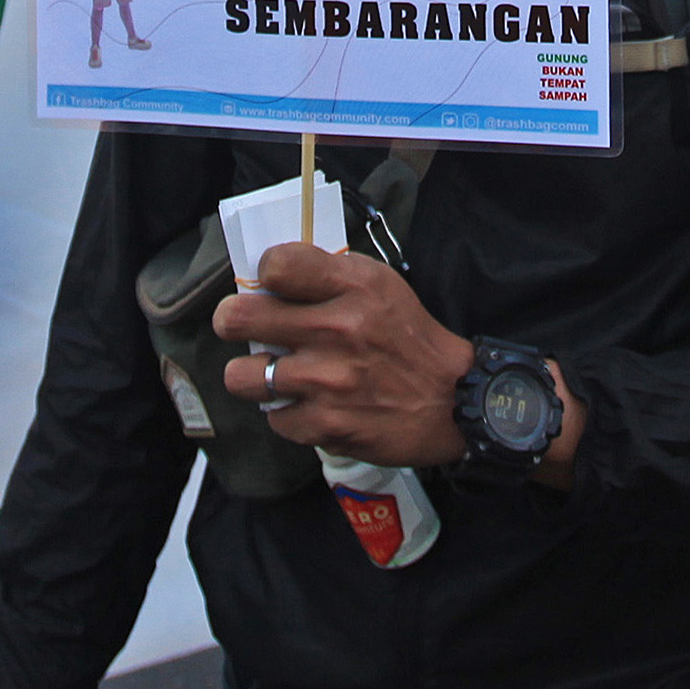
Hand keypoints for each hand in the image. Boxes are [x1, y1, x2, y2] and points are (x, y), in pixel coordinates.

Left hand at [217, 244, 475, 467]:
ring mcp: (327, 380)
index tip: (273, 286)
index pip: (276, 264)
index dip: (266, 273)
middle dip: (235, 322)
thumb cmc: (411, 339)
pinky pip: (274, 418)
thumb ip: (330, 278)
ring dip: (256, 377)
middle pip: (236, 318)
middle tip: (247, 329)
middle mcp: (338, 328)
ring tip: (277, 376)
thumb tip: (270, 277)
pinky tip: (313, 406)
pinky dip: (290, 414)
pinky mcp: (324, 424)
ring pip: (240, 376)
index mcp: (355, 285)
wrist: (454, 401)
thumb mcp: (383, 288)